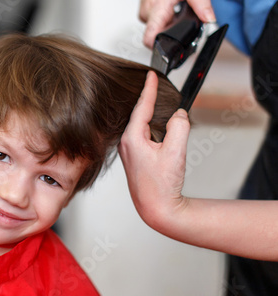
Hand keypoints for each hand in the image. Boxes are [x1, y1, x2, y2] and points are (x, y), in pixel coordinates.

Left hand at [118, 71, 190, 231]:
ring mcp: (129, 152)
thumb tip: (179, 114)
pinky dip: (153, 131)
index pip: (141, 107)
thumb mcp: (176, 151)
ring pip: (143, 126)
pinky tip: (160, 134)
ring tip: (162, 114)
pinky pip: (143, 136)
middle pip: (140, 115)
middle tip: (157, 85)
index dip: (149, 89)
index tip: (151, 75)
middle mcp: (126, 144)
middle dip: (150, 101)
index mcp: (132, 139)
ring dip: (153, 119)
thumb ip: (179, 126)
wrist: (157, 209)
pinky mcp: (135, 159)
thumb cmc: (162, 186)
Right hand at [139, 0, 215, 47]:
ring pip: (155, 26)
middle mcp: (147, 11)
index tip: (171, 47)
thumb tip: (210, 20)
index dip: (160, 47)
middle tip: (181, 18)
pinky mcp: (145, 7)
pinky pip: (154, 18)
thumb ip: (202, 5)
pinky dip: (164, 15)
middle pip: (156, 34)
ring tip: (176, 9)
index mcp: (157, 9)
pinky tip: (170, 6)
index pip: (150, 40)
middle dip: (170, 30)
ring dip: (167, 22)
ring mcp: (144, 9)